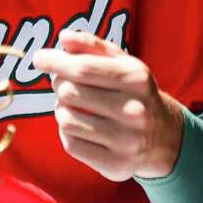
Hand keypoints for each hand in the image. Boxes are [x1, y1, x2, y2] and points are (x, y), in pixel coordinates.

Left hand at [32, 31, 185, 181]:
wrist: (164, 137)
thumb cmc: (134, 92)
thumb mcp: (122, 63)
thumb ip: (93, 46)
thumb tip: (64, 38)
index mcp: (136, 79)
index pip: (82, 68)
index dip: (54, 61)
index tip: (39, 58)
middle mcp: (134, 111)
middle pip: (69, 92)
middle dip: (59, 84)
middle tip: (64, 84)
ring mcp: (127, 141)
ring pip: (66, 119)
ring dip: (62, 109)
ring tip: (74, 106)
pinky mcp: (116, 165)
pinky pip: (70, 144)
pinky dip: (67, 132)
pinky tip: (80, 126)